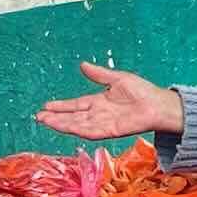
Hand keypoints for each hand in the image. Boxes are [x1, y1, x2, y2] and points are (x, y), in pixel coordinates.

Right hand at [35, 62, 183, 140]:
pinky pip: (91, 131)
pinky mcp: (110, 130)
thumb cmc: (142, 92)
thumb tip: (82, 65)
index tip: (46, 106)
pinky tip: (66, 127)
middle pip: (72, 117)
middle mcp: (98, 114)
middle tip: (39, 116)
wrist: (157, 104)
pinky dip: (78, 129)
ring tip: (46, 121)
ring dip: (61, 124)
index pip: (75, 105)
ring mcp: (103, 123)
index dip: (61, 106)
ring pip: (77, 124)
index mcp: (98, 102)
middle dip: (55, 117)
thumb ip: (99, 74)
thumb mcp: (117, 79)